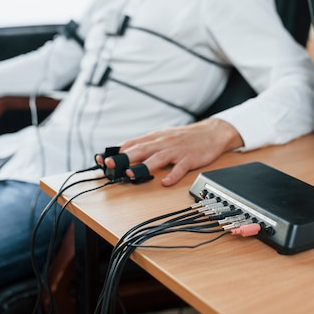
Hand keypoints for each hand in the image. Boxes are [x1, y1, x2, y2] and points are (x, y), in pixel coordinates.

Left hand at [104, 118, 242, 186]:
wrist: (211, 132)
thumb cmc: (185, 137)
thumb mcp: (163, 136)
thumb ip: (145, 143)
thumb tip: (124, 150)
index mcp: (156, 138)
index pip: (132, 143)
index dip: (117, 151)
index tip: (102, 159)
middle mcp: (164, 143)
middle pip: (141, 149)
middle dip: (124, 157)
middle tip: (110, 164)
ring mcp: (177, 151)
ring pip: (158, 158)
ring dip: (144, 166)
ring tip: (132, 174)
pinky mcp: (190, 158)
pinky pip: (180, 168)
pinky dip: (173, 175)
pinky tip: (166, 182)